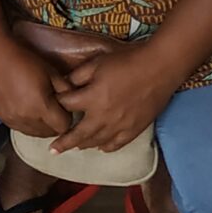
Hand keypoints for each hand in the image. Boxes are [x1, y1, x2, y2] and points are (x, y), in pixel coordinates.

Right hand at [0, 40, 73, 141]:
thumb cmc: (26, 61)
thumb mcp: (52, 73)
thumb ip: (67, 91)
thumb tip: (74, 104)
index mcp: (40, 106)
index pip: (63, 126)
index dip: (67, 117)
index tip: (65, 107)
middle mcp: (25, 118)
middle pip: (49, 133)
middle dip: (55, 123)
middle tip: (54, 108)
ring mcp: (12, 119)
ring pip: (35, 133)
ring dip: (41, 126)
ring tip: (40, 109)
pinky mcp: (2, 117)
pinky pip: (20, 128)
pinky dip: (27, 124)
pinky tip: (27, 110)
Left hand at [53, 42, 184, 155]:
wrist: (159, 68)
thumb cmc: (127, 61)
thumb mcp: (97, 63)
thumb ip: (78, 76)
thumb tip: (66, 85)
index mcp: (91, 98)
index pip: (67, 106)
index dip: (59, 103)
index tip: (55, 103)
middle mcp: (103, 117)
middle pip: (78, 134)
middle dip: (64, 142)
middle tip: (52, 151)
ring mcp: (119, 126)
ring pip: (97, 142)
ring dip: (84, 145)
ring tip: (75, 147)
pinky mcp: (134, 130)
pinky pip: (117, 144)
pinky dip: (106, 147)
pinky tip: (101, 148)